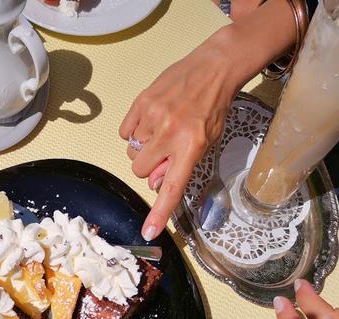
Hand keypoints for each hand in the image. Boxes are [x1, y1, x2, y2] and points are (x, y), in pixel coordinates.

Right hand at [119, 0, 297, 240]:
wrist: (214, 66)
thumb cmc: (213, 108)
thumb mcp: (207, 141)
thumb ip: (181, 164)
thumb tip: (156, 183)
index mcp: (191, 147)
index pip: (171, 188)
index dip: (159, 212)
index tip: (148, 232)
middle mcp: (170, 134)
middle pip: (140, 170)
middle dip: (148, 166)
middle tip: (163, 151)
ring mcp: (152, 117)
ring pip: (131, 151)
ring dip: (142, 147)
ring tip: (160, 129)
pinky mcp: (141, 103)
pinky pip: (124, 132)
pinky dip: (133, 131)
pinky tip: (150, 120)